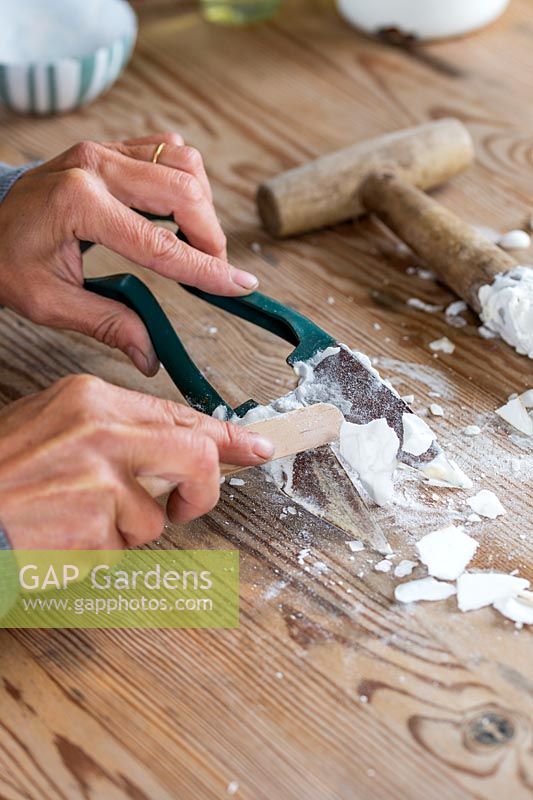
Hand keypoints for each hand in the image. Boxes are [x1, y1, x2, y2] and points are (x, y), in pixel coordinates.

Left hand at [0, 133, 258, 375]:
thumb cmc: (5, 259)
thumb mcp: (50, 302)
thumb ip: (108, 324)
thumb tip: (150, 355)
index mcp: (81, 204)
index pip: (162, 243)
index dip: (206, 269)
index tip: (239, 285)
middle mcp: (96, 166)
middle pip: (185, 191)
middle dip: (211, 236)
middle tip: (214, 272)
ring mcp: (103, 150)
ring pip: (184, 163)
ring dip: (202, 205)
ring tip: (196, 244)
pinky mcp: (109, 147)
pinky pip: (167, 150)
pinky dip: (185, 179)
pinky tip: (178, 210)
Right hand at [0, 375, 273, 548]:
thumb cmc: (2, 470)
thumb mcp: (56, 423)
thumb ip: (118, 428)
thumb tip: (176, 442)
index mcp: (93, 400)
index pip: (180, 416)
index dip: (226, 437)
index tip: (254, 447)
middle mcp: (102, 433)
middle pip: (196, 457)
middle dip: (202, 491)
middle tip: (186, 506)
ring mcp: (100, 482)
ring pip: (155, 518)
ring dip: (125, 531)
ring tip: (77, 520)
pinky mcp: (94, 529)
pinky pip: (121, 549)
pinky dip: (99, 552)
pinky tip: (64, 538)